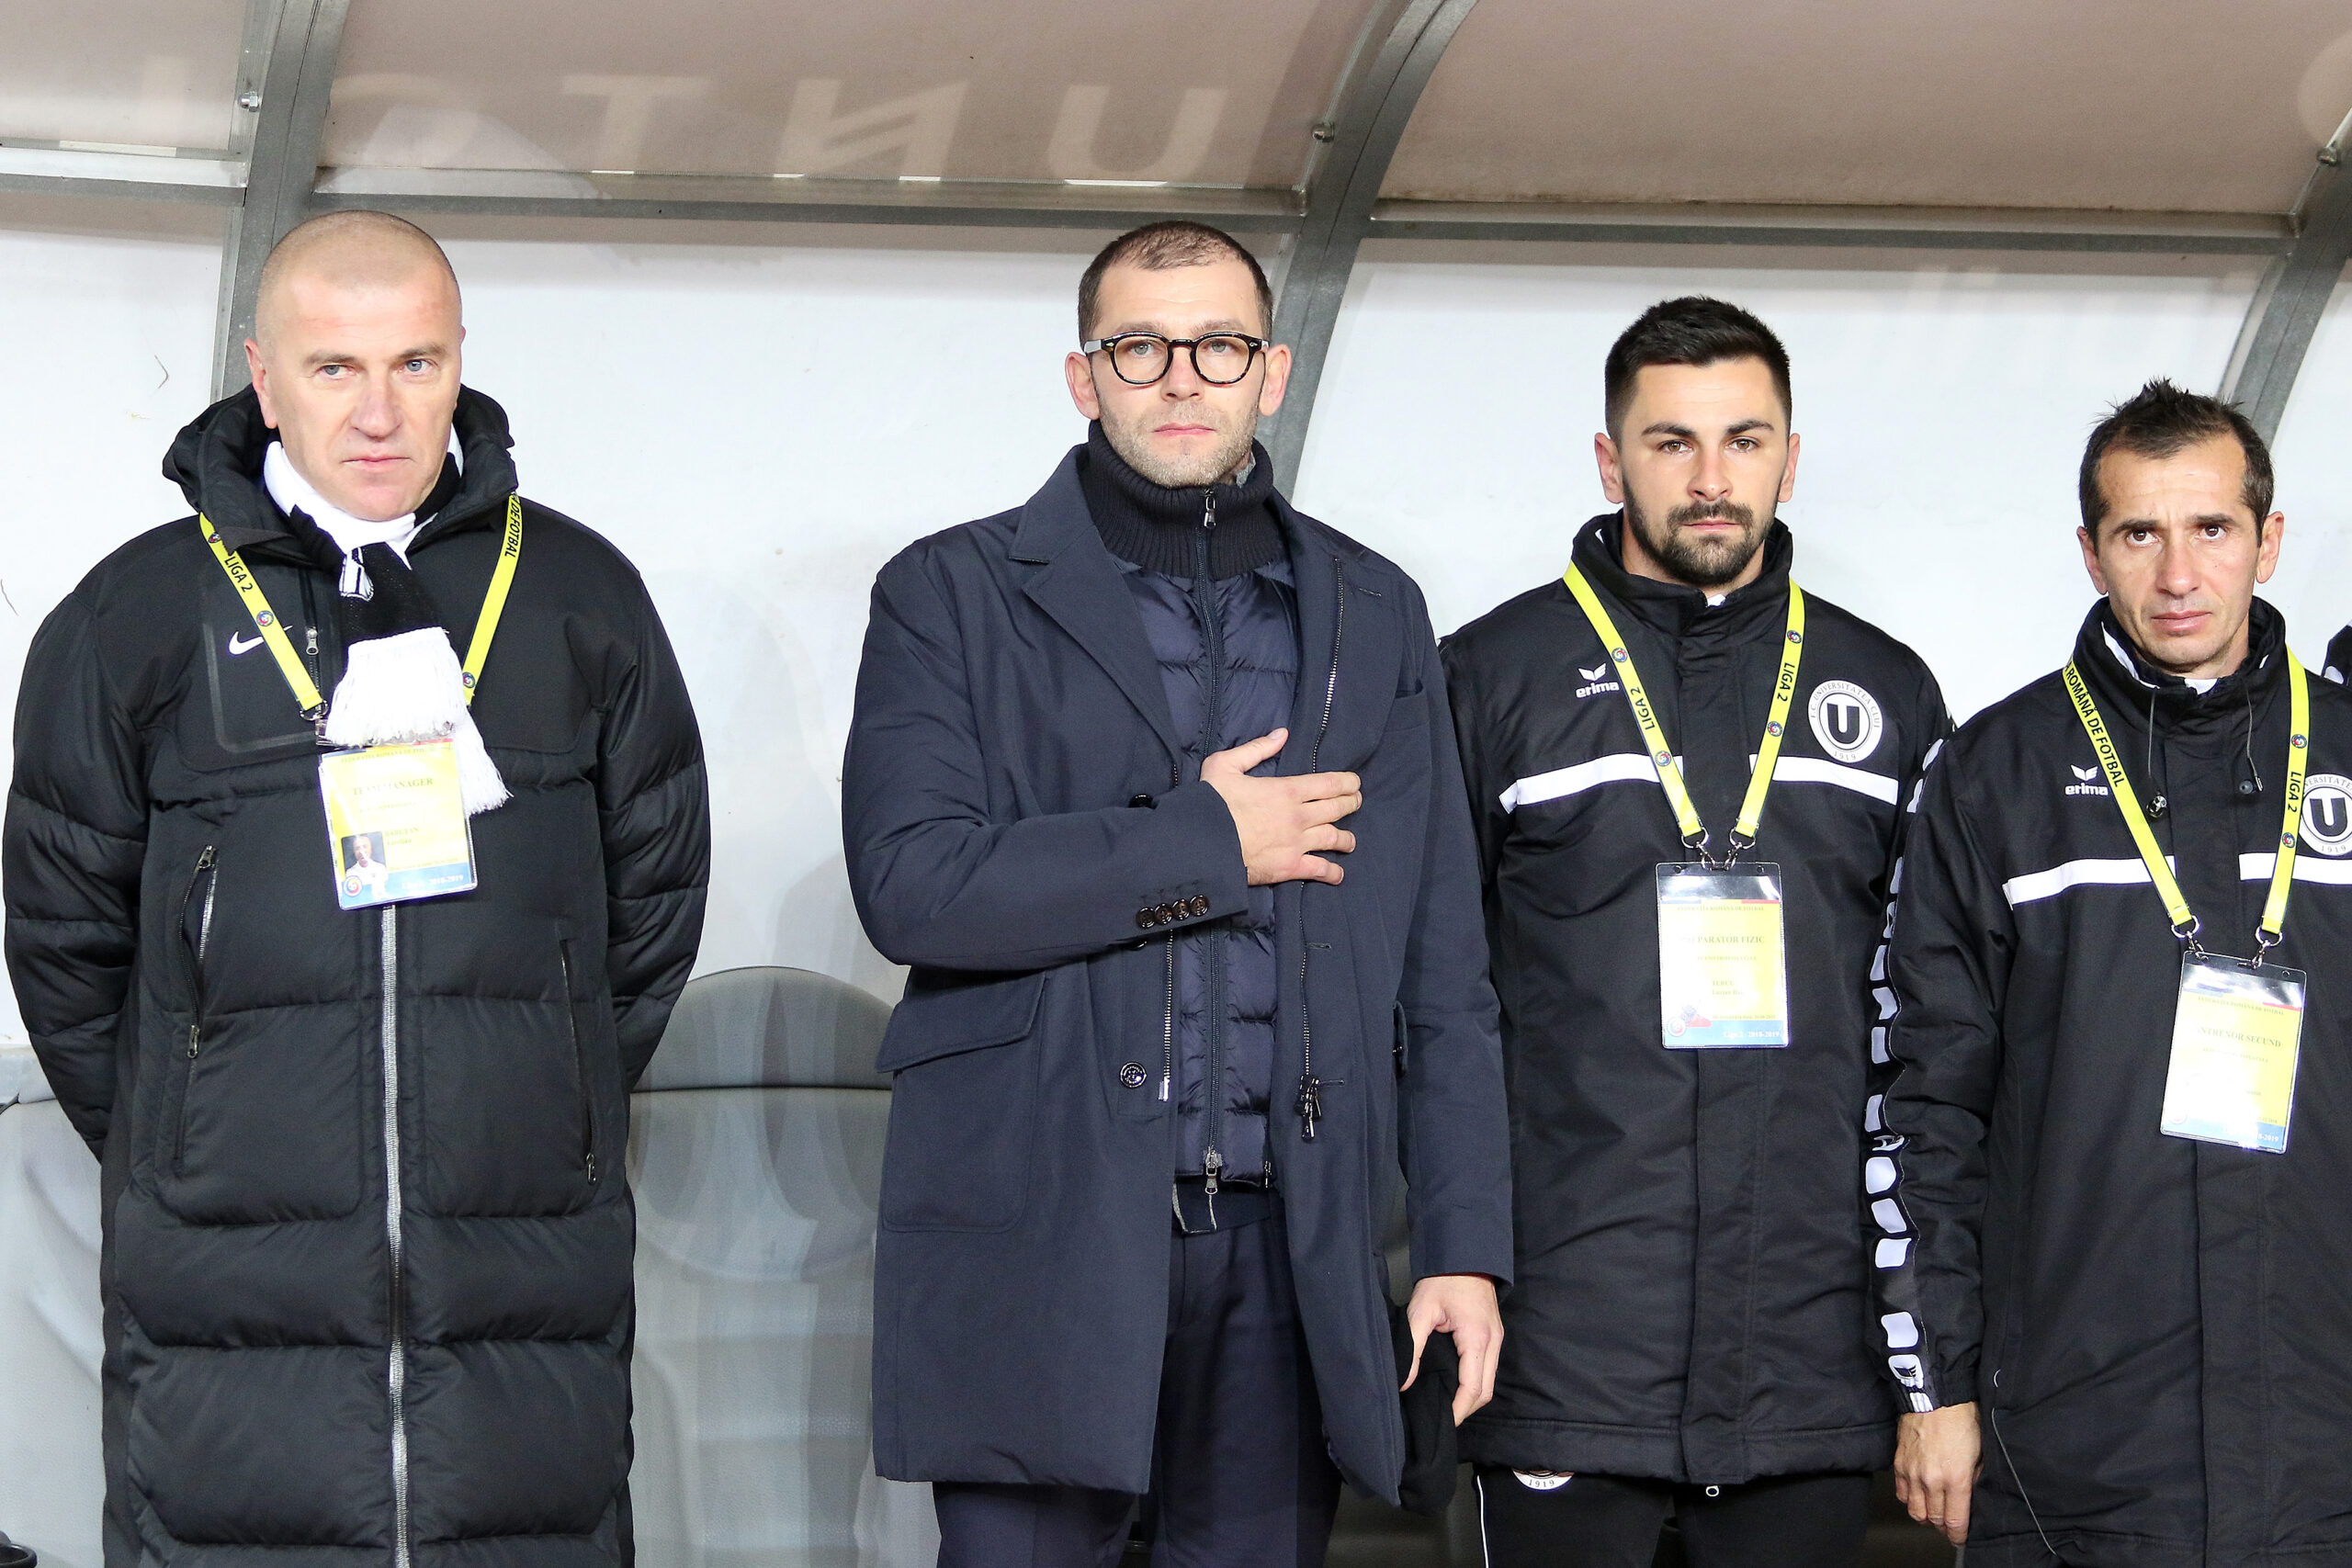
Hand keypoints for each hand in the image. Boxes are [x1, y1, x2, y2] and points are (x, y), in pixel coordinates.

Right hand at [1202, 729, 1361, 886]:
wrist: (1201, 843)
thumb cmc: (1211, 803)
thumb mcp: (1225, 765)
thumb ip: (1256, 749)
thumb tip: (1282, 734)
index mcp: (1286, 790)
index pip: (1330, 783)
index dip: (1348, 782)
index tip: (1355, 783)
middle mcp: (1299, 816)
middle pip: (1337, 809)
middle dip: (1351, 804)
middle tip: (1356, 802)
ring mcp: (1297, 843)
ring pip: (1334, 838)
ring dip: (1347, 838)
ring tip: (1350, 840)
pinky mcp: (1290, 867)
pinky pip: (1320, 870)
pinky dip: (1333, 872)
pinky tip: (1338, 873)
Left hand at [1403, 1273, 1501, 1424]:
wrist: (1464, 1254)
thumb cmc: (1442, 1280)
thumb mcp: (1420, 1311)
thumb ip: (1413, 1349)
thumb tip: (1404, 1382)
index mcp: (1478, 1338)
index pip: (1472, 1388)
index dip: (1457, 1410)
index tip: (1440, 1421)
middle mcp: (1494, 1342)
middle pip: (1486, 1392)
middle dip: (1465, 1410)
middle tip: (1442, 1418)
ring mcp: (1497, 1339)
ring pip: (1489, 1382)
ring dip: (1471, 1398)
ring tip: (1446, 1406)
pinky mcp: (1494, 1335)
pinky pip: (1488, 1369)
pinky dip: (1474, 1382)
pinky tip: (1456, 1386)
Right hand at [1894, 1403, 1980, 1545]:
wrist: (1933, 1396)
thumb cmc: (1959, 1418)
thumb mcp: (1980, 1451)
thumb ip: (1975, 1477)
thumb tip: (1971, 1494)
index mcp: (1956, 1478)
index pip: (1955, 1521)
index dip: (1959, 1535)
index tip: (1961, 1537)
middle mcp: (1932, 1480)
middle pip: (1934, 1519)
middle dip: (1944, 1527)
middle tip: (1950, 1526)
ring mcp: (1913, 1473)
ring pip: (1915, 1511)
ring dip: (1925, 1517)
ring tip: (1933, 1514)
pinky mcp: (1899, 1464)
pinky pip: (1902, 1494)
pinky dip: (1910, 1500)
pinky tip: (1919, 1496)